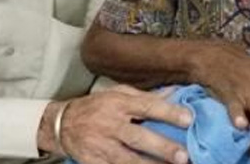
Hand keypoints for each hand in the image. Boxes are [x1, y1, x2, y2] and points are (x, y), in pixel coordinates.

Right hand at [59, 85, 192, 163]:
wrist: (61, 124)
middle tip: (184, 155)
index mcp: (118, 103)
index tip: (189, 119)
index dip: (168, 112)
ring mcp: (101, 146)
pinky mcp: (94, 163)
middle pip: (139, 137)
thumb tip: (175, 92)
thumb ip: (146, 96)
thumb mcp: (118, 93)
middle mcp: (110, 124)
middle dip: (162, 147)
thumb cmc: (96, 106)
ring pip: (128, 160)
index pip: (147, 106)